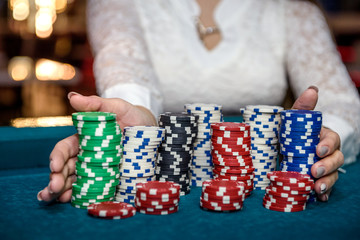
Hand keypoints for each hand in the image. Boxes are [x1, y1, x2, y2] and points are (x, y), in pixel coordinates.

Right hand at [37, 92, 156, 202]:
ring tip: (53, 198)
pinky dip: (79, 196)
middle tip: (53, 188)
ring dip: (60, 191)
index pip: (65, 149)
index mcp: (84, 139)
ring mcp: (97, 169)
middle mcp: (87, 156)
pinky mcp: (108, 179)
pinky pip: (91, 189)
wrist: (151, 130)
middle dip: (56, 178)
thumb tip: (71, 97)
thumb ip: (96, 104)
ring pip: (74, 181)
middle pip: (66, 168)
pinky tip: (70, 202)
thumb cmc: (132, 116)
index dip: (57, 157)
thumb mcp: (116, 107)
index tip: (55, 166)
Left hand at [291, 86, 343, 200]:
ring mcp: (324, 167)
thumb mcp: (295, 119)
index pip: (332, 140)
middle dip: (327, 166)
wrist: (286, 148)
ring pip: (332, 175)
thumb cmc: (294, 132)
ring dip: (327, 182)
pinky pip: (325, 187)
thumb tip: (312, 89)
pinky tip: (320, 198)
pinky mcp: (318, 179)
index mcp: (324, 137)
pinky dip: (324, 193)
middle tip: (313, 171)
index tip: (318, 150)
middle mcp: (328, 153)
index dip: (328, 145)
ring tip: (317, 189)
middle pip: (336, 159)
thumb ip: (303, 107)